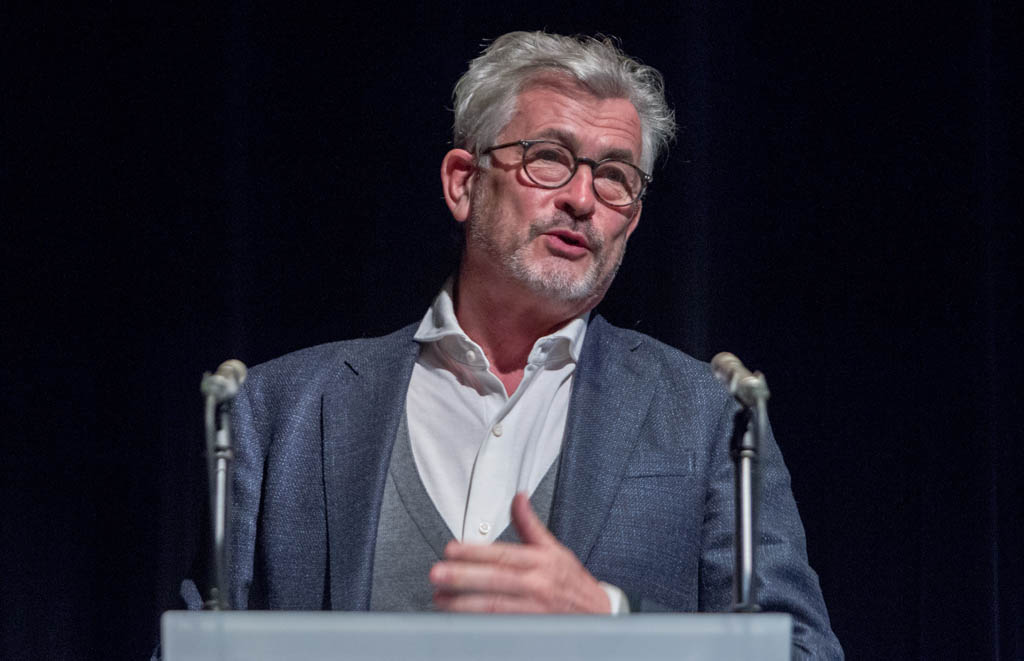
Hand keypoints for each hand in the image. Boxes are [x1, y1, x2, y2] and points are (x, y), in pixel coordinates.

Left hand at [429, 492, 610, 612]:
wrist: (598, 615)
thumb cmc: (573, 584)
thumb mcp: (555, 549)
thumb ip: (530, 526)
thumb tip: (518, 498)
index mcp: (541, 561)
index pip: (502, 554)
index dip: (474, 552)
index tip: (451, 549)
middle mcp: (538, 585)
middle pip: (495, 580)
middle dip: (463, 577)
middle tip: (438, 573)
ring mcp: (535, 610)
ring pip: (495, 607)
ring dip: (464, 604)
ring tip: (441, 599)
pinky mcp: (532, 630)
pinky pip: (501, 627)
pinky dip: (480, 624)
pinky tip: (462, 621)